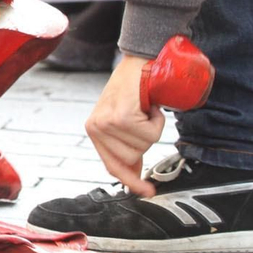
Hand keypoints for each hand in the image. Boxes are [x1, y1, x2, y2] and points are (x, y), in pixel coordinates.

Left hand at [86, 53, 164, 193]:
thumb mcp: (124, 120)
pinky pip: (151, 134)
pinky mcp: (120, 116)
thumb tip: (134, 175)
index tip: (147, 192)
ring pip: (144, 146)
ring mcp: (107, 122)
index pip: (112, 165)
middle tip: (144, 119)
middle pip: (133, 158)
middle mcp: (96, 127)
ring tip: (145, 110)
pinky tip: (149, 107)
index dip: (131, 181)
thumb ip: (126, 146)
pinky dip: (157, 121)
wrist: (141, 60)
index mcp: (94, 129)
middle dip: (146, 141)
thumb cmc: (134, 88)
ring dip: (152, 128)